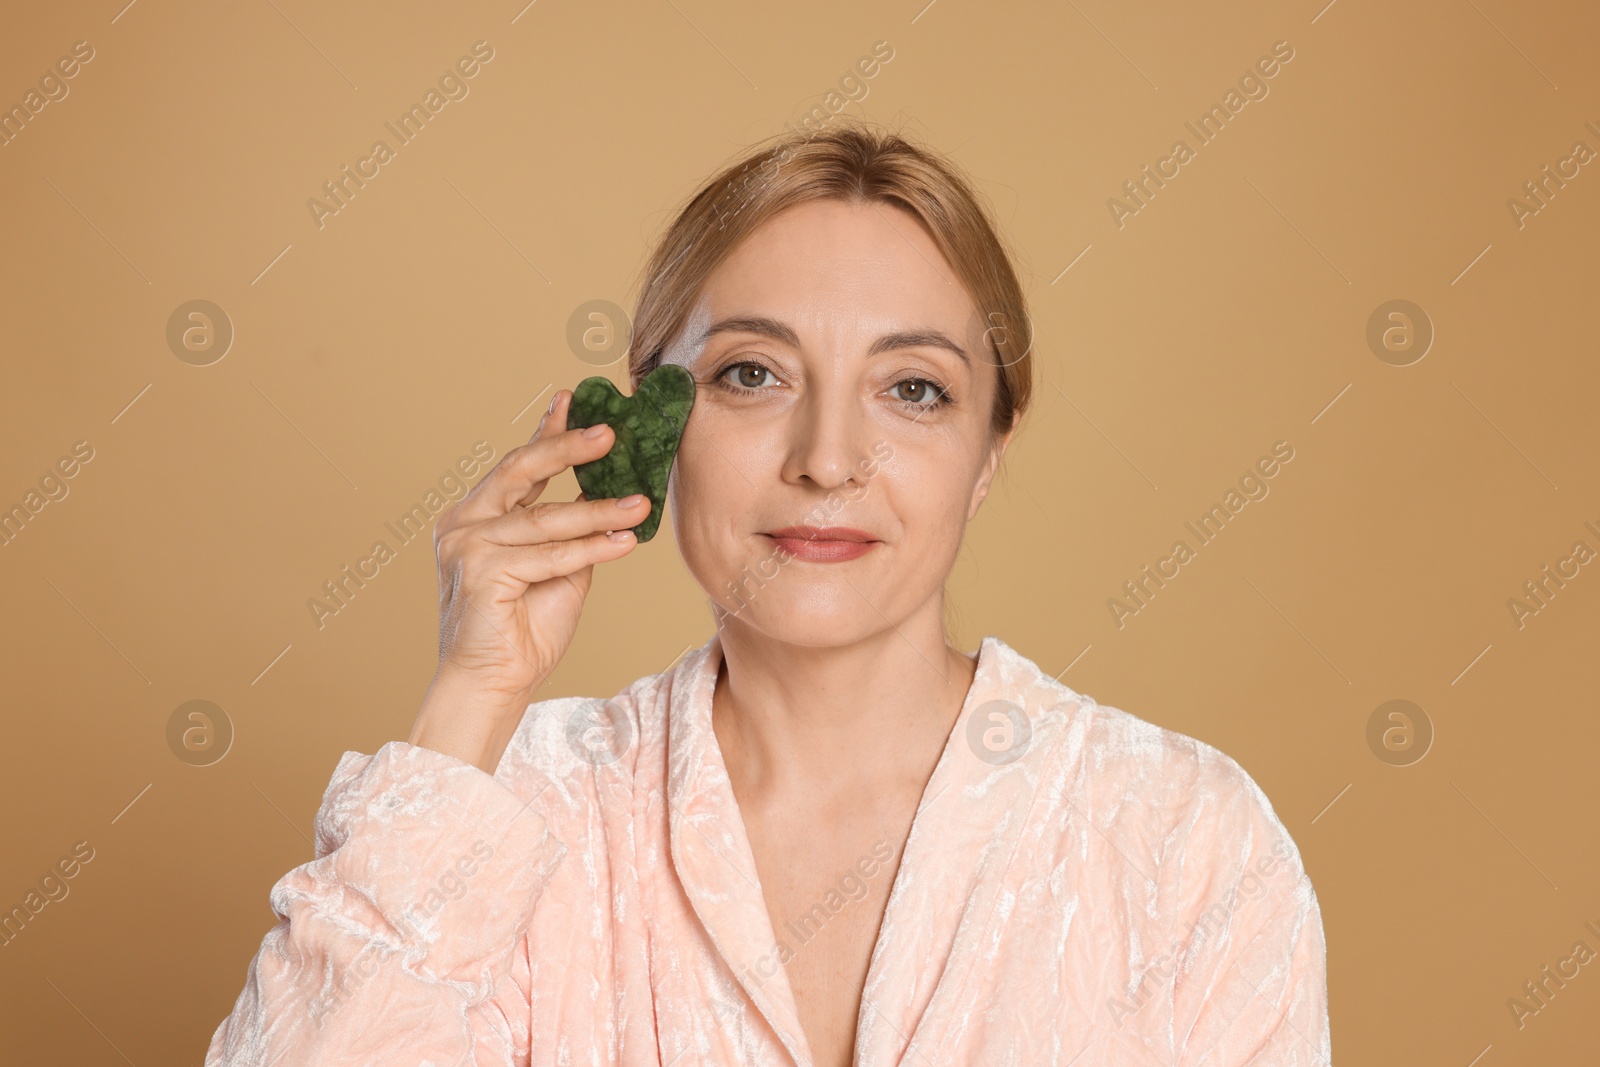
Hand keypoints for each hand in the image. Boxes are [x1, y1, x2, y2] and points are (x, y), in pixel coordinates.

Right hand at [407, 388, 650, 772]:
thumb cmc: (523, 630)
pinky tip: (624, 541)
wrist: (493, 686)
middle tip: (611, 432)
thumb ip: (569, 531)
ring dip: (599, 511)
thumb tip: (610, 495)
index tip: (576, 399)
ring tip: (642, 502)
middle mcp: (462, 524)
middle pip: (520, 471)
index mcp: (474, 517)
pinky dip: (591, 549)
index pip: (517, 467)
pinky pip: (550, 555)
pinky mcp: (481, 574)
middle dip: (568, 447)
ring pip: (546, 519)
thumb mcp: (556, 567)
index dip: (549, 432)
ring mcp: (467, 547)